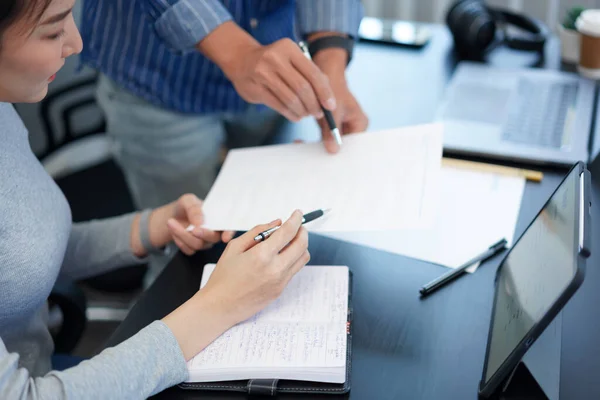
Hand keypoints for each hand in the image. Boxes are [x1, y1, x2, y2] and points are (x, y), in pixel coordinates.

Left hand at [131, 194, 234, 256]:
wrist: (172, 216)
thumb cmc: (186, 206)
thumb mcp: (188, 200)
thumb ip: (194, 208)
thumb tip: (200, 221)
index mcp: (218, 219)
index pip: (229, 227)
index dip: (229, 232)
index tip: (225, 237)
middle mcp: (214, 232)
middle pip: (213, 238)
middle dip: (203, 234)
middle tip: (193, 229)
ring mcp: (204, 242)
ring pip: (198, 244)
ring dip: (182, 234)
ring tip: (171, 222)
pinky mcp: (193, 248)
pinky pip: (188, 249)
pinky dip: (178, 239)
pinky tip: (174, 230)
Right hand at [197, 22, 335, 122]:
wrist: (241, 59)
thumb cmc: (273, 62)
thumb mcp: (291, 59)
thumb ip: (309, 73)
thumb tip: (328, 97)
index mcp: (289, 48)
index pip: (313, 73)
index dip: (324, 92)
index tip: (330, 105)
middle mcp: (275, 58)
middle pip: (303, 88)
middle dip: (314, 104)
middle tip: (318, 113)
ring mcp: (263, 73)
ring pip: (291, 99)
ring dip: (302, 111)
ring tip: (306, 114)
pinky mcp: (255, 88)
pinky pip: (278, 106)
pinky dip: (291, 114)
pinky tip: (296, 115)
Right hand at [202, 210, 309, 324]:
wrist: (220, 307)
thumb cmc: (223, 276)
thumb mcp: (234, 247)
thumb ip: (257, 232)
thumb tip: (276, 223)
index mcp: (262, 255)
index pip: (288, 232)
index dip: (296, 219)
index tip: (298, 213)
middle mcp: (275, 269)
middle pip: (302, 244)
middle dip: (302, 231)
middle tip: (297, 226)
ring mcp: (280, 281)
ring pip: (303, 258)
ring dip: (301, 245)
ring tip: (290, 241)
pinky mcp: (280, 290)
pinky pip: (294, 270)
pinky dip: (293, 258)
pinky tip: (281, 256)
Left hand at [312, 47, 367, 153]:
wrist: (325, 74)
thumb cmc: (333, 87)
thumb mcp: (333, 109)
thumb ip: (332, 129)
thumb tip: (333, 151)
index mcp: (360, 124)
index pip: (354, 146)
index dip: (343, 154)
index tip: (328, 159)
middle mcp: (352, 129)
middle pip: (342, 147)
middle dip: (328, 151)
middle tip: (313, 160)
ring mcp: (340, 129)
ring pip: (330, 144)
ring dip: (317, 147)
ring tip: (302, 147)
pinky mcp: (328, 128)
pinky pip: (321, 139)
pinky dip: (312, 141)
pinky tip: (299, 142)